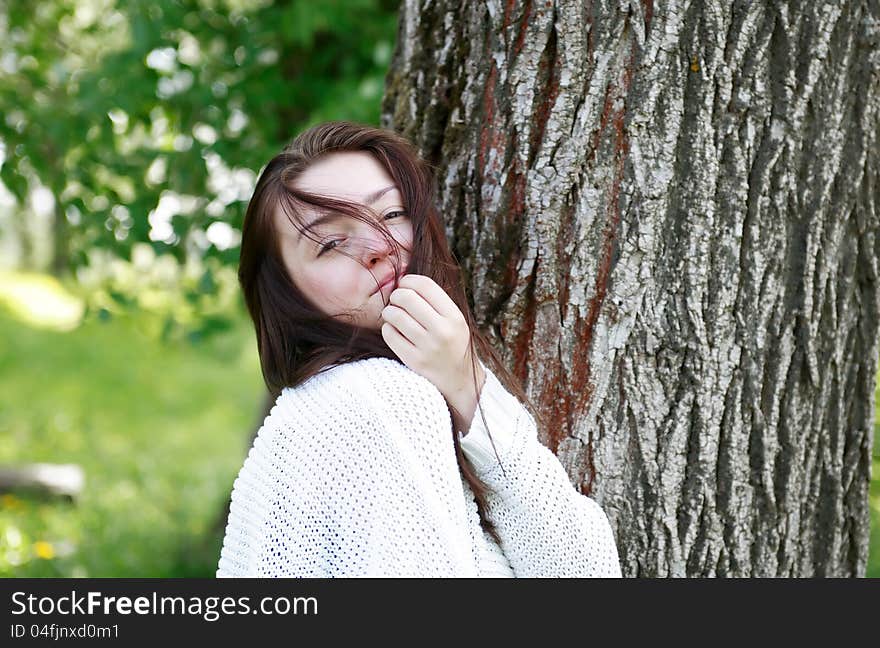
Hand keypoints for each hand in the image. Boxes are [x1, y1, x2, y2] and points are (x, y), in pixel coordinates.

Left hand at [379, 274, 482, 408]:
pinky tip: (394, 331)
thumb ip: (436, 302)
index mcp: (455, 317)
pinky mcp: (413, 361)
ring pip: (394, 315)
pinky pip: (389, 334)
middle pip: (407, 297)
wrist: (460, 381)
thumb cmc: (453, 345)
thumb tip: (405, 280)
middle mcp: (442, 331)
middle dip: (397, 295)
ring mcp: (427, 347)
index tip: (405, 285)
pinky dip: (388, 328)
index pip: (425, 285)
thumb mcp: (455, 321)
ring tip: (393, 315)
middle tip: (397, 301)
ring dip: (389, 311)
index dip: (409, 280)